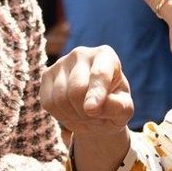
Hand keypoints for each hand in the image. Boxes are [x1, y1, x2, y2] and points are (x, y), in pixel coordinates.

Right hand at [41, 45, 133, 170]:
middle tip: (95, 117)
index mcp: (105, 55)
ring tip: (85, 115)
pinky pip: (48, 102)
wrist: (95, 110)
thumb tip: (94, 107)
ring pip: (60, 98)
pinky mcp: (47, 75)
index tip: (92, 110)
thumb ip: (119, 107)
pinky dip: (60, 115)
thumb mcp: (124, 109)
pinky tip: (71, 112)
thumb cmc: (113, 106)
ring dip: (74, 115)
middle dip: (86, 112)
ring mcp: (61, 62)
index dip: (95, 93)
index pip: (99, 74)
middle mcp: (81, 53)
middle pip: (77, 89)